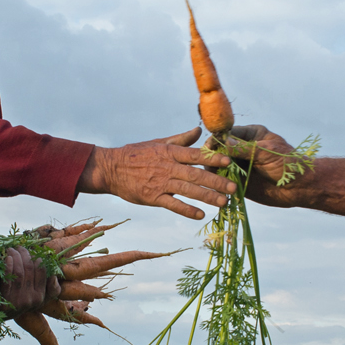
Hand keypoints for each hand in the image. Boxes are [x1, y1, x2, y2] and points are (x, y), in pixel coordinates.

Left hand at [0, 244, 59, 315]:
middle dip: (25, 254)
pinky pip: (7, 278)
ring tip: (11, 249)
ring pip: (19, 271)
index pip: (42, 271)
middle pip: (30, 269)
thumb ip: (51, 289)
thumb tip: (54, 277)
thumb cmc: (22, 301)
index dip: (37, 258)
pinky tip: (7, 258)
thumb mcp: (39, 298)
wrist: (1, 314)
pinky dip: (8, 265)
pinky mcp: (4, 299)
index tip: (31, 252)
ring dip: (15, 256)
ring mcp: (17, 299)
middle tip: (19, 247)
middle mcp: (31, 299)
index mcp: (41, 297)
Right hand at [78, 128, 234, 218]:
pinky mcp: (152, 197)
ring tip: (224, 202)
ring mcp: (160, 183)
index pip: (195, 155)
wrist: (111, 168)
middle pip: (196, 175)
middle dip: (216, 181)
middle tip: (234, 187)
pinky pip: (172, 205)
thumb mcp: (159, 142)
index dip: (213, 158)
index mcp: (170, 153)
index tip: (229, 161)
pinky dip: (187, 210)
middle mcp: (167, 168)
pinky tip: (200, 215)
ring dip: (207, 197)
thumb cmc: (136, 154)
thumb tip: (199, 130)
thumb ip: (181, 139)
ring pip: (188, 190)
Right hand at [209, 125, 301, 203]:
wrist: (299, 188)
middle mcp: (242, 148)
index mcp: (251, 134)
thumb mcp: (267, 152)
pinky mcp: (239, 181)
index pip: (228, 133)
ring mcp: (240, 164)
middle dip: (213, 156)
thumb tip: (224, 142)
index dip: (218, 140)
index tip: (210, 146)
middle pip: (220, 149)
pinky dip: (218, 184)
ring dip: (214, 171)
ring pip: (219, 165)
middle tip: (208, 164)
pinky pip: (224, 180)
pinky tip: (215, 187)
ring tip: (211, 177)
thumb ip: (245, 148)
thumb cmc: (288, 164)